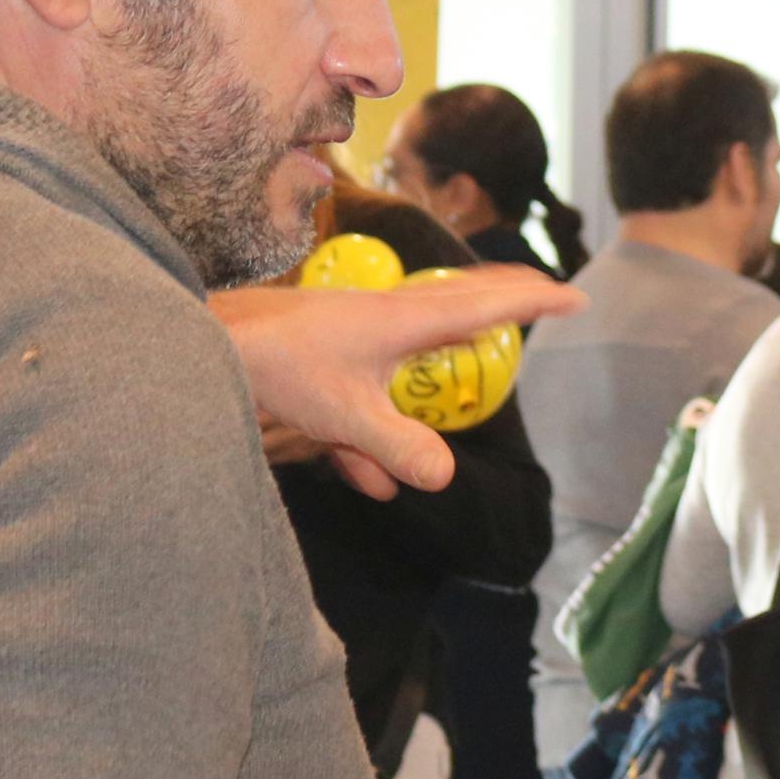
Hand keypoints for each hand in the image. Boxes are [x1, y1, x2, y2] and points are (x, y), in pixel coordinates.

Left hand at [213, 266, 580, 498]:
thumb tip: (446, 478)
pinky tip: (366, 483)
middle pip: (460, 303)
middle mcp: (385, 317)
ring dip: (449, 348)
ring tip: (481, 346)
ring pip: (418, 341)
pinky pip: (370, 388)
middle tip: (547, 295)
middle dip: (504, 301)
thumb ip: (397, 446)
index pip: (484, 306)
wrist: (205, 342)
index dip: (533, 303)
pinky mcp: (326, 356)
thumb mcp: (345, 414)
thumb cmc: (276, 365)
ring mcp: (354, 333)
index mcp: (403, 321)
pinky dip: (375, 432)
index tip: (574, 299)